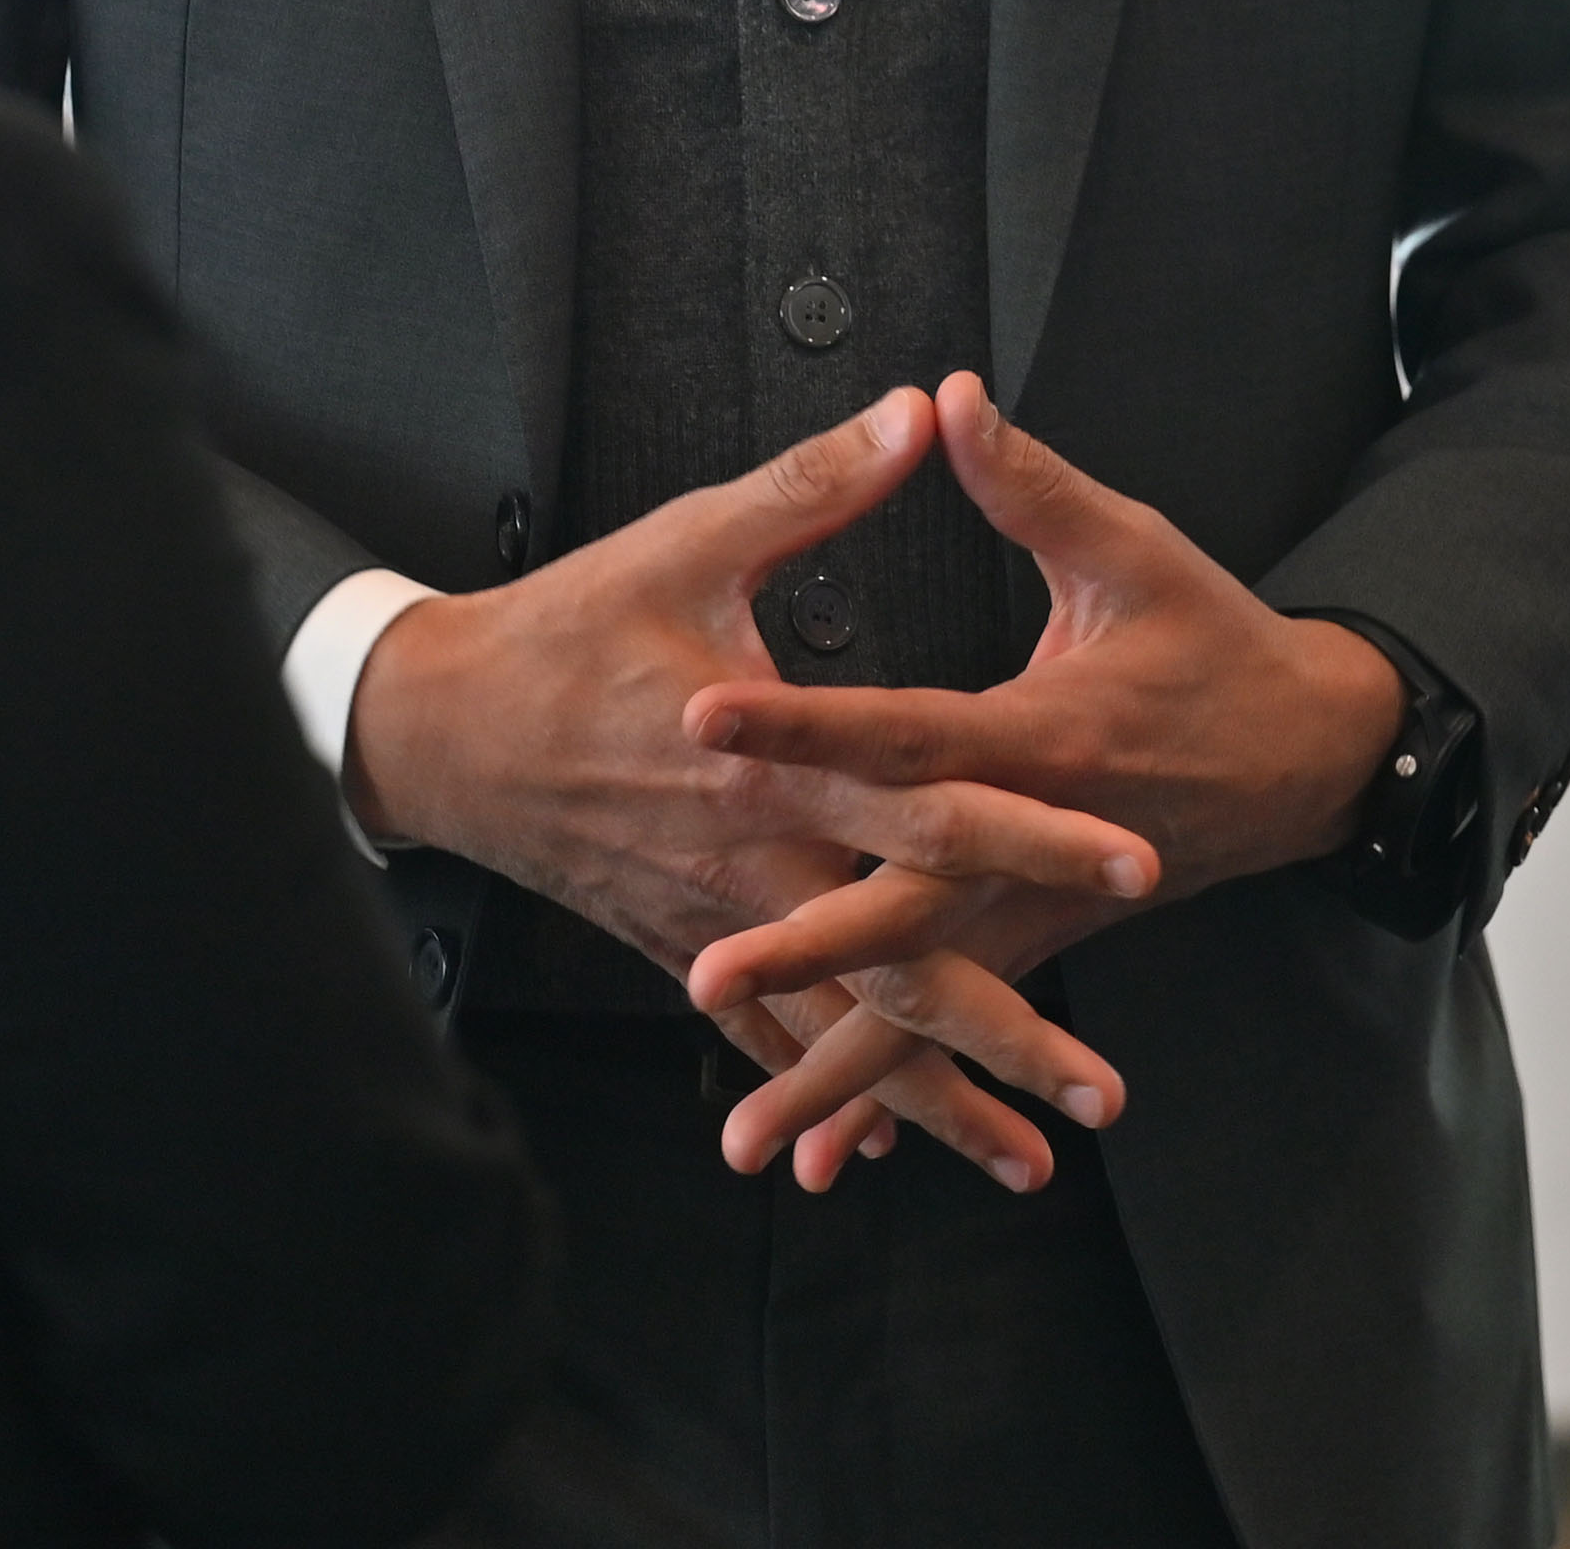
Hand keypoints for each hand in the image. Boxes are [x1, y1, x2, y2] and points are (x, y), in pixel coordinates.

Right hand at [342, 394, 1158, 1183]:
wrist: (439, 731)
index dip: (1034, 835)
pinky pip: (764, 1038)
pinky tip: (883, 1143)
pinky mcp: (677, 946)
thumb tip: (920, 410)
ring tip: (1032, 1159)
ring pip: (843, 1024)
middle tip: (1102, 1092)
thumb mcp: (689, 538)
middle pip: (906, 960)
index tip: (1130, 865)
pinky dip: (826, 1090)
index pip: (933, 805)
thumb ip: (815, 483)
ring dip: (937, 1097)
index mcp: (774, 763)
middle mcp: (757, 862)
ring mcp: (717, 921)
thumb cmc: (564, 630)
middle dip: (1011, 1030)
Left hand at [673, 375, 1409, 1166]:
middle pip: (907, 903)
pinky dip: (904, 1091)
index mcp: (1048, 734)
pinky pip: (964, 1028)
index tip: (706, 722)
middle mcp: (1040, 846)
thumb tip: (947, 397)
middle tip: (706, 974)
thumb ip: (1030, 485)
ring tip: (752, 1138)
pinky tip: (835, 1148)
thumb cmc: (1218, 643)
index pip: (905, 731)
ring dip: (842, 1067)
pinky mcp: (1046, 946)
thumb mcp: (1135, 550)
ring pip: (931, 1003)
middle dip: (807, 948)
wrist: (1315, 757)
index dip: (806, 727)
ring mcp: (1045, 912)